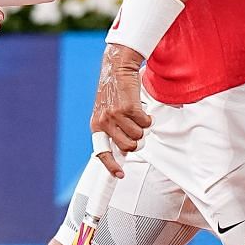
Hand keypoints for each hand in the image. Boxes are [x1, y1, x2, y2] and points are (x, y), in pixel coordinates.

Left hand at [90, 45, 148, 173]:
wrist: (117, 68)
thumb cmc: (114, 92)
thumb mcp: (107, 112)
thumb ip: (113, 130)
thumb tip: (125, 151)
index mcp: (96, 126)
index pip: (102, 152)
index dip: (111, 165)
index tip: (120, 176)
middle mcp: (104, 122)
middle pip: (128, 147)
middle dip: (137, 142)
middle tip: (138, 131)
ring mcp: (116, 116)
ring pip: (138, 136)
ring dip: (142, 127)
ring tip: (137, 115)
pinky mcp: (129, 108)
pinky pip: (145, 123)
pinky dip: (148, 118)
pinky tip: (142, 109)